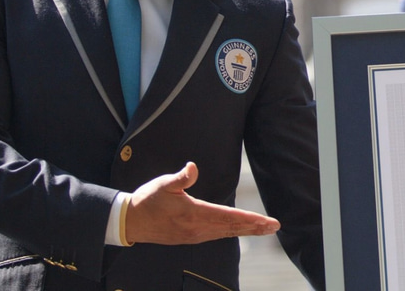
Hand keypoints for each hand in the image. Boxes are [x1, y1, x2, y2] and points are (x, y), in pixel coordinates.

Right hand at [125, 162, 279, 244]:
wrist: (130, 222)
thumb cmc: (148, 200)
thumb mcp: (163, 185)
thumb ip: (180, 178)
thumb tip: (193, 167)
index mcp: (194, 214)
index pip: (229, 216)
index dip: (250, 219)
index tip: (266, 221)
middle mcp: (197, 228)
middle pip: (232, 227)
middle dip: (255, 227)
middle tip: (274, 227)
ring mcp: (195, 235)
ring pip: (227, 232)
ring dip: (246, 230)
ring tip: (263, 228)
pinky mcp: (191, 237)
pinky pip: (217, 235)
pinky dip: (232, 232)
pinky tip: (240, 229)